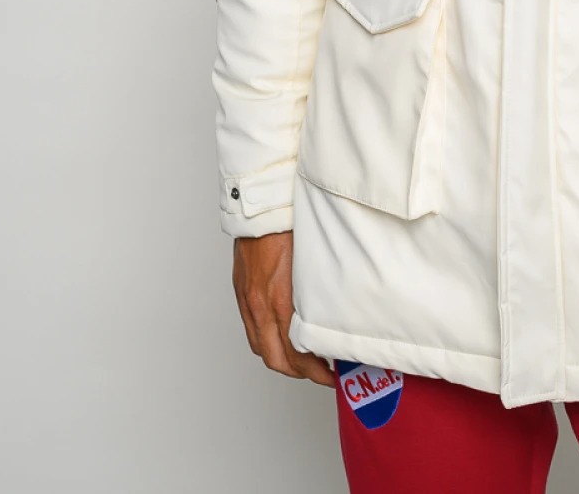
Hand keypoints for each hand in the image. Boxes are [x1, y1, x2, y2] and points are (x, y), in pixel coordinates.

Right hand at [232, 230, 336, 386]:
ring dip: (281, 360)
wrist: (262, 204)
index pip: (295, 353)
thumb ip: (320, 290)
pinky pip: (251, 329)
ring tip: (303, 361)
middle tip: (322, 374)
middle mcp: (259, 303)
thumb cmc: (290, 223)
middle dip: (299, 373)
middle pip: (275, 358)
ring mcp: (247, 298)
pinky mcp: (241, 291)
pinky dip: (266, 341)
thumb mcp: (314, 259)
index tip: (331, 375)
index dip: (314, 371)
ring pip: (260, 347)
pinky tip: (281, 338)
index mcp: (279, 298)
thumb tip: (337, 313)